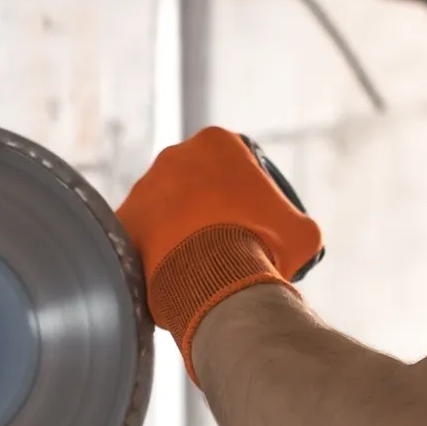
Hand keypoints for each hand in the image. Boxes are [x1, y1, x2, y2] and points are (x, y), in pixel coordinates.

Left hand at [114, 128, 322, 376]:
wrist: (214, 282)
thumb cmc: (262, 248)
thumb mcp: (302, 234)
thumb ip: (297, 224)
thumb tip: (296, 236)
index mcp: (217, 142)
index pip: (236, 164)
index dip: (251, 195)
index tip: (258, 223)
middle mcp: (174, 155)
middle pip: (198, 183)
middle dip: (212, 208)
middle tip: (229, 241)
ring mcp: (144, 187)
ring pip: (168, 208)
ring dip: (182, 228)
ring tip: (202, 262)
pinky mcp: (124, 221)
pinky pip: (143, 235)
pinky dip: (157, 251)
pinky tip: (177, 272)